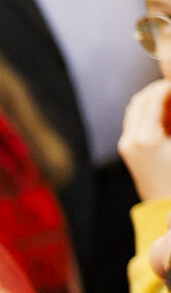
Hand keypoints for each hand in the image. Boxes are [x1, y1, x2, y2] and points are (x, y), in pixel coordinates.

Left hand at [121, 81, 170, 201]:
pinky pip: (137, 121)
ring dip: (155, 100)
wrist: (167, 207)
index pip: (153, 97)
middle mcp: (129, 140)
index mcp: (144, 139)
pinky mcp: (129, 150)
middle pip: (140, 100)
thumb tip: (170, 95)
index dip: (169, 85)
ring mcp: (126, 146)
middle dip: (161, 90)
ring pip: (136, 109)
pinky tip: (170, 115)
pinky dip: (151, 112)